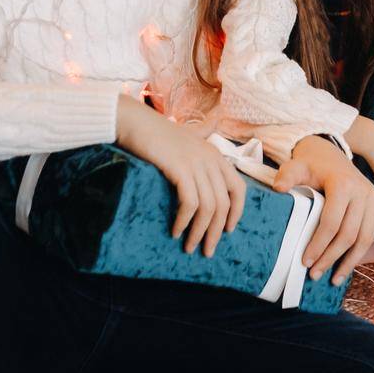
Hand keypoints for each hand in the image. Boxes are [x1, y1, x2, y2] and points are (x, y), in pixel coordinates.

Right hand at [115, 95, 245, 257]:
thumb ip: (197, 165)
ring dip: (200, 232)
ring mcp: (196, 162)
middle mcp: (210, 158)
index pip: (239, 187)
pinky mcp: (180, 167)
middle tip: (207, 251)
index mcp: (214, 154)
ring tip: (189, 247)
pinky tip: (176, 231)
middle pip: (224, 203)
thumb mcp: (185, 149)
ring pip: (209, 206)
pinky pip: (190, 202)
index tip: (228, 230)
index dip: (237, 211)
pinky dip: (184, 221)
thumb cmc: (155, 138)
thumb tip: (200, 196)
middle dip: (217, 231)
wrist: (134, 121)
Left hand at [275, 135, 373, 286]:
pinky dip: (359, 253)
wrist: (331, 155)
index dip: (318, 244)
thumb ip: (287, 176)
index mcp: (343, 184)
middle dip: (331, 257)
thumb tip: (278, 189)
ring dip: (348, 262)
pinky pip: (371, 234)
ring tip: (333, 279)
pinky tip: (346, 266)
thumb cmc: (311, 165)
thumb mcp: (296, 166)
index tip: (305, 261)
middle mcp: (363, 191)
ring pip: (364, 238)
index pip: (331, 222)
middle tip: (314, 274)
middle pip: (348, 234)